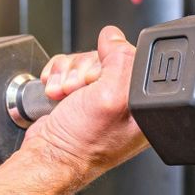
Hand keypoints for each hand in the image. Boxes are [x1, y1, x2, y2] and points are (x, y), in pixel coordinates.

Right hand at [21, 26, 148, 180]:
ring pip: (85, 60)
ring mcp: (101, 99)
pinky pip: (69, 68)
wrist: (49, 157)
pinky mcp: (80, 96)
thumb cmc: (82, 144)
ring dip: (68, 75)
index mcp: (146, 106)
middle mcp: (126, 103)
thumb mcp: (111, 98)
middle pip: (106, 57)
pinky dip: (59, 76)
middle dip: (84, 71)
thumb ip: (121, 62)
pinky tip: (58, 93)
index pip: (134, 59)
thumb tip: (114, 37)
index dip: (111, 63)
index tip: (98, 79)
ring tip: (66, 95)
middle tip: (80, 92)